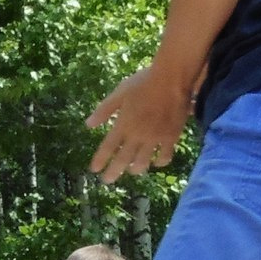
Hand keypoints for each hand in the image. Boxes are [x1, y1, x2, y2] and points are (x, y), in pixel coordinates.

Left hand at [87, 66, 193, 181]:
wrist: (172, 79)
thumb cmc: (143, 82)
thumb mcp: (120, 93)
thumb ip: (104, 110)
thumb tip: (88, 125)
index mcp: (123, 124)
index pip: (107, 147)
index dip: (100, 160)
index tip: (94, 170)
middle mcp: (137, 135)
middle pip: (123, 160)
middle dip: (113, 172)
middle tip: (108, 181)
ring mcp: (155, 138)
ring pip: (143, 162)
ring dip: (135, 169)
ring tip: (132, 172)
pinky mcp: (170, 137)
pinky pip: (164, 156)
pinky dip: (159, 162)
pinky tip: (156, 162)